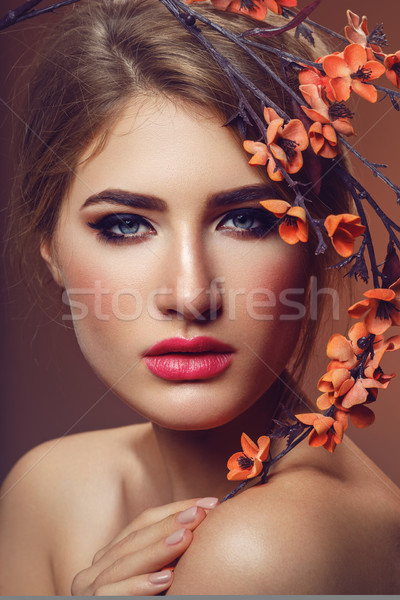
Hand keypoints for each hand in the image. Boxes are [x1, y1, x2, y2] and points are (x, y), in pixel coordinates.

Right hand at [71, 496, 217, 595]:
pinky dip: (139, 586)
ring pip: (124, 562)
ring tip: (187, 538)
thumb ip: (169, 555)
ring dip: (158, 549)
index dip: (175, 509)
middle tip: (201, 513)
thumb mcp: (156, 576)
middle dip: (170, 523)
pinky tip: (165, 579)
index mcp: (112, 555)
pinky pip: (112, 594)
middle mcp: (96, 567)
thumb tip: (208, 517)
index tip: (208, 503)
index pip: (143, 522)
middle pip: (135, 537)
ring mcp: (88, 589)